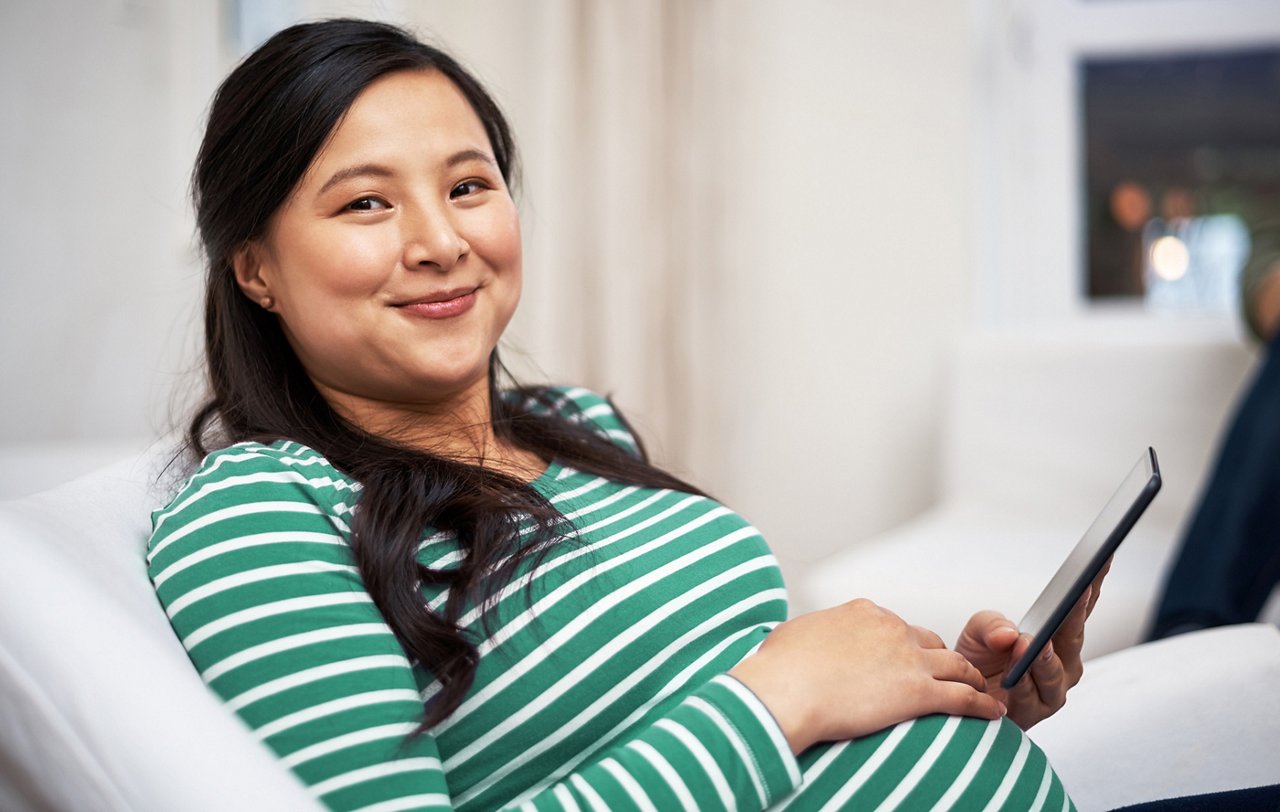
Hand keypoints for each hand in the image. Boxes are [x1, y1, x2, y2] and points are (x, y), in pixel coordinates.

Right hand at [729, 599, 1005, 754]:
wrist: (785, 691)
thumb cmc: (780, 668)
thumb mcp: (794, 635)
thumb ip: (812, 635)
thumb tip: (804, 641)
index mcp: (863, 613)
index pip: (894, 626)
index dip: (902, 644)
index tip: (903, 658)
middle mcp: (891, 629)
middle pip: (928, 641)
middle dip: (937, 657)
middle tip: (943, 673)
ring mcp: (908, 658)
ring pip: (955, 664)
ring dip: (971, 677)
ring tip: (980, 689)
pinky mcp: (918, 692)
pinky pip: (962, 697)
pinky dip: (981, 705)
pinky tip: (991, 713)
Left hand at [955, 560, 1109, 728]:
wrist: (960, 697)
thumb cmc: (978, 659)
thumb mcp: (980, 630)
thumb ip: (992, 625)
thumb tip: (1011, 635)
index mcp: (1059, 639)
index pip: (1078, 608)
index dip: (1092, 583)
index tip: (1102, 556)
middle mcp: (1064, 664)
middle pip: (1073, 635)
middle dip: (1077, 611)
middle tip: (1079, 588)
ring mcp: (1053, 690)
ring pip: (1054, 670)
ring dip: (1044, 656)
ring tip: (1033, 642)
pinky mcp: (1036, 711)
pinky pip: (1031, 695)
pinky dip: (1024, 682)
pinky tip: (1017, 672)